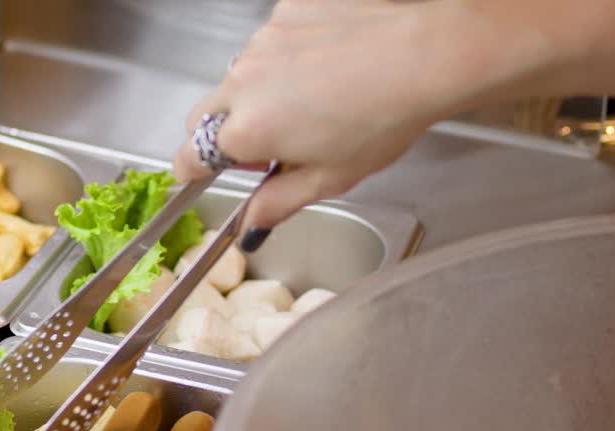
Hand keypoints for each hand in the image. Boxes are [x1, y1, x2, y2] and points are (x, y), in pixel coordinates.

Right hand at [171, 0, 575, 238]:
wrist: (424, 55)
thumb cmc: (384, 117)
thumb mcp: (330, 178)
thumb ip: (278, 203)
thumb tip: (251, 224)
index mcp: (247, 131)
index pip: (190, 157)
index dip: (195, 172)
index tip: (202, 175)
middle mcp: (243, 81)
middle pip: (205, 114)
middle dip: (223, 133)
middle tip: (269, 145)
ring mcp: (262, 41)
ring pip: (240, 76)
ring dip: (259, 93)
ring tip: (313, 101)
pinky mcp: (285, 12)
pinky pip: (269, 42)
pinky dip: (286, 57)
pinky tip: (326, 67)